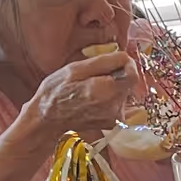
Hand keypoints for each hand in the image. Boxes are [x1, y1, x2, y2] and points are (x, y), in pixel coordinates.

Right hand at [20, 47, 135, 150]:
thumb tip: (126, 57)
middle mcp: (114, 107)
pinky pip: (119, 103)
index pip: (133, 75)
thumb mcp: (75, 69)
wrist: (46, 120)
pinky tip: (92, 99)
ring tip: (89, 88)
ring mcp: (115, 118)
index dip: (127, 65)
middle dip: (116, 75)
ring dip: (112, 87)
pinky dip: (110, 98)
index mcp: (105, 91)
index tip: (115, 61)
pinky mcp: (113, 123)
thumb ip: (104, 62)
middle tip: (93, 75)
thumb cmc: (56, 92)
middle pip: (128, 83)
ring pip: (123, 93)